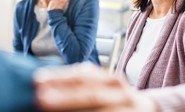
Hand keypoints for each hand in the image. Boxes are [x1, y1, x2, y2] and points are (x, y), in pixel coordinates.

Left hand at [33, 63, 157, 111]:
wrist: (147, 111)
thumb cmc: (115, 100)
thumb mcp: (101, 88)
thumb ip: (80, 86)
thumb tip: (47, 86)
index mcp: (110, 80)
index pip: (84, 76)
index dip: (60, 76)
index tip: (37, 79)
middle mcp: (120, 92)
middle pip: (90, 93)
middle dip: (64, 95)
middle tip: (40, 96)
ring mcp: (126, 107)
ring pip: (99, 108)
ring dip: (72, 107)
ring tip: (49, 108)